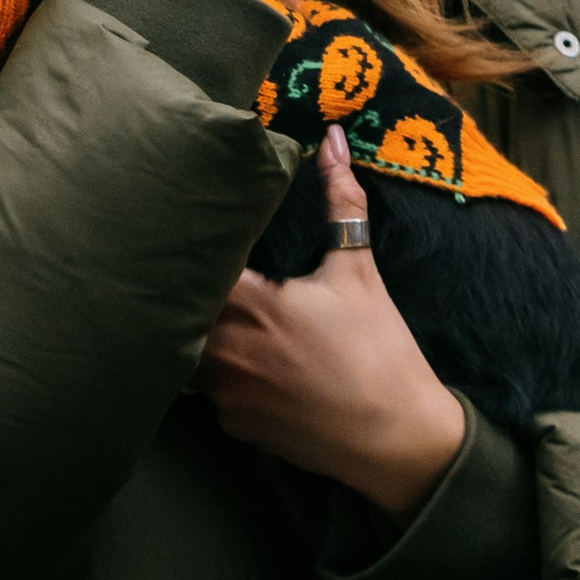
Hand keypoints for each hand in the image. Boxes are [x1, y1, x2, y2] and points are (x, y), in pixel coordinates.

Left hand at [199, 131, 466, 516]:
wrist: (401, 441)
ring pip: (186, 354)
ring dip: (197, 333)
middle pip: (178, 310)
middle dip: (185, 289)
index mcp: (249, 305)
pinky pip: (209, 392)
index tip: (189, 227)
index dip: (187, 245)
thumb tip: (331, 138)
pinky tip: (244, 362)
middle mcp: (224, 352)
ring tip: (209, 311)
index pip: (191, 265)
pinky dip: (220, 374)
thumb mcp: (359, 270)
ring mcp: (225, 395)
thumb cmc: (380, 351)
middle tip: (188, 265)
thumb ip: (341, 201)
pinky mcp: (235, 427)